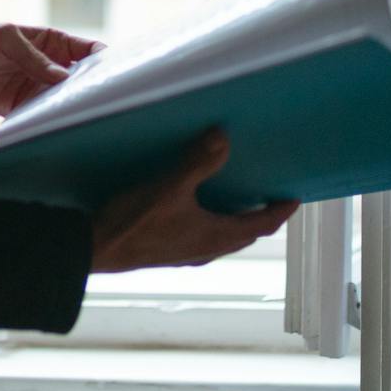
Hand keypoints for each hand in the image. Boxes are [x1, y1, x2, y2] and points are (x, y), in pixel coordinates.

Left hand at [0, 22, 104, 116]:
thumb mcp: (5, 39)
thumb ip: (33, 57)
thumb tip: (63, 76)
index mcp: (46, 41)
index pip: (82, 48)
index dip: (99, 57)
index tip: (113, 70)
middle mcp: (44, 65)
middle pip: (76, 77)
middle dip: (89, 86)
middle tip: (104, 99)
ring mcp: (32, 86)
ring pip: (59, 98)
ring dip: (69, 106)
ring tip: (85, 117)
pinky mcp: (17, 107)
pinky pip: (38, 115)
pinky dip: (46, 120)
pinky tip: (56, 127)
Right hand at [90, 130, 296, 273]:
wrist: (96, 249)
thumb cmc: (135, 221)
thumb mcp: (168, 187)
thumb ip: (197, 162)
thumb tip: (223, 136)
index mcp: (216, 236)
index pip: (262, 225)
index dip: (280, 212)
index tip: (294, 198)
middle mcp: (207, 249)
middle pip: (245, 235)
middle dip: (259, 217)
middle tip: (266, 196)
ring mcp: (186, 254)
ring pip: (222, 239)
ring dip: (233, 222)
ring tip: (234, 200)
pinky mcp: (168, 252)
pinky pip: (201, 239)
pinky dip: (210, 224)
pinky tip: (193, 211)